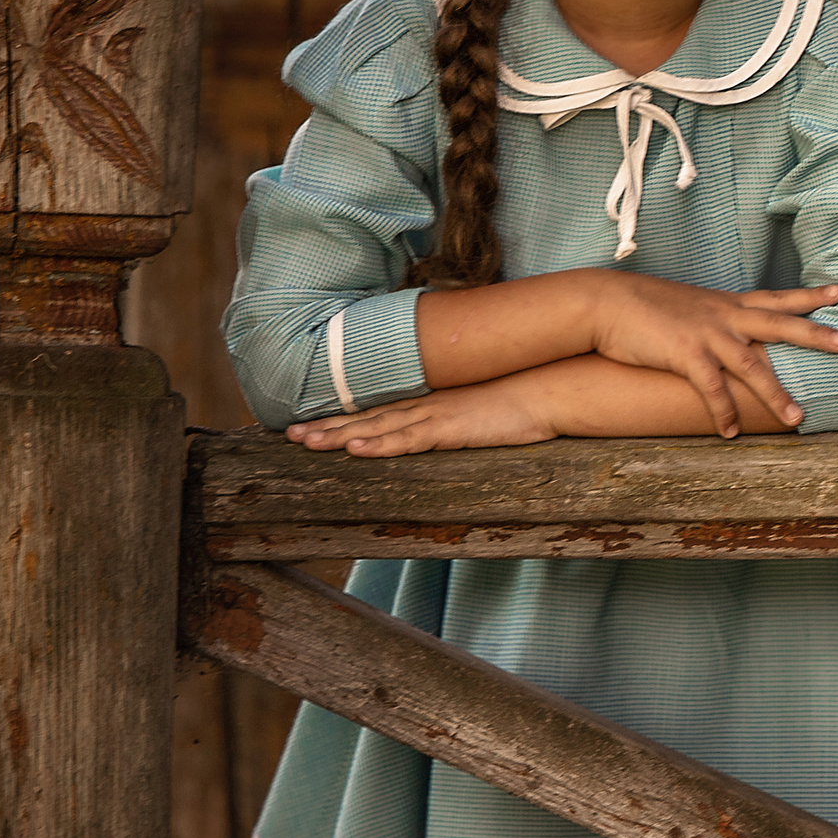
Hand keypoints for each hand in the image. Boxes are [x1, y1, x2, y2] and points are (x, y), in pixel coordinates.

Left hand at [288, 373, 558, 457]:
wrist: (548, 388)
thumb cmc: (520, 397)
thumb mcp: (481, 406)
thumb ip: (459, 412)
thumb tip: (450, 421)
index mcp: (430, 400)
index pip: (379, 408)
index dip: (343, 416)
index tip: (312, 422)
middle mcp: (426, 404)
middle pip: (367, 416)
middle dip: (326, 426)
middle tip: (288, 434)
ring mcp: (436, 415)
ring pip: (377, 427)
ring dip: (338, 435)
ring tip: (303, 442)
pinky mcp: (450, 428)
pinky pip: (408, 439)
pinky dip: (380, 444)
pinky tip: (354, 449)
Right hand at [587, 275, 837, 436]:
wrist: (605, 301)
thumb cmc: (644, 307)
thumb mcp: (688, 307)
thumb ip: (712, 320)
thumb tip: (728, 336)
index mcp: (727, 304)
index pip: (776, 298)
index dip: (808, 297)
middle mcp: (724, 315)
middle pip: (780, 323)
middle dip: (815, 334)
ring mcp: (706, 333)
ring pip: (753, 364)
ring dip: (776, 394)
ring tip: (798, 419)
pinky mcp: (685, 352)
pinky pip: (711, 387)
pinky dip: (723, 411)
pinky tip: (731, 432)